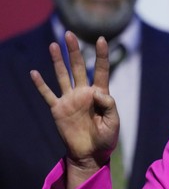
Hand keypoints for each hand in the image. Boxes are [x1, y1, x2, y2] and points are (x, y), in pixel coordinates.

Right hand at [30, 31, 119, 188]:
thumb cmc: (106, 138)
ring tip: (54, 45)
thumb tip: (97, 91)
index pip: (101, 70)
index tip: (102, 39)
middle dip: (75, 51)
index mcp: (100, 94)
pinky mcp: (58, 109)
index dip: (101, 55)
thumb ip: (109, 105)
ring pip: (62, 76)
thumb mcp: (113, 122)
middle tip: (70, 34)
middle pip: (79, 67)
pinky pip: (48, 94)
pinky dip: (41, 84)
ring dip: (58, 61)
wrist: (90, 154)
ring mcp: (70, 100)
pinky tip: (34, 73)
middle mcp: (84, 93)